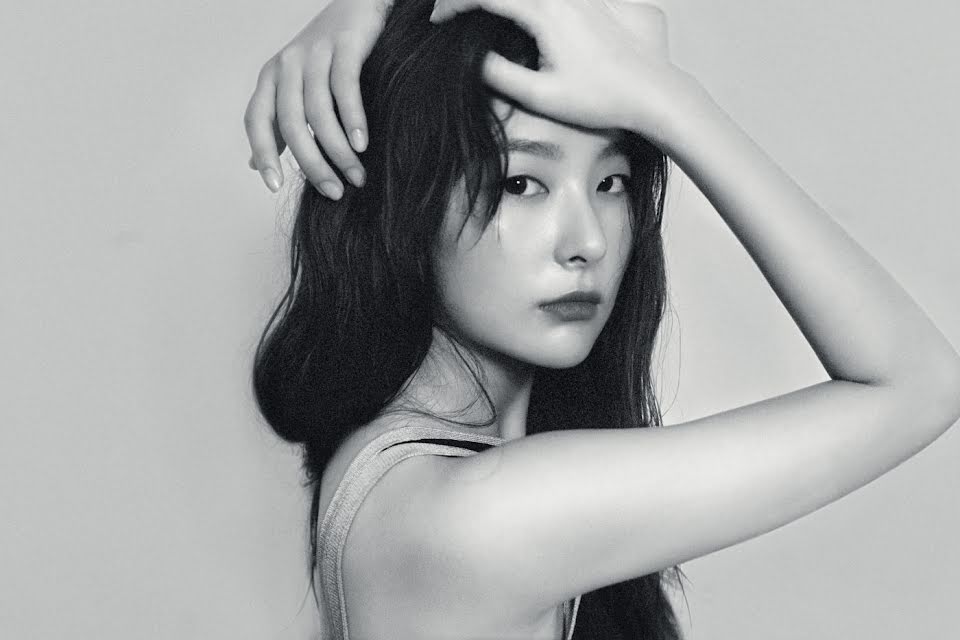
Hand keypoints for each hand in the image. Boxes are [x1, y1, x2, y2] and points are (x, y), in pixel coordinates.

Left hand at [244, 0, 393, 196]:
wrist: (359, 5)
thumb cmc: (328, 54)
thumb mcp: (295, 89)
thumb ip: (277, 126)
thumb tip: (253, 166)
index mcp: (270, 78)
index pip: (257, 121)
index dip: (263, 153)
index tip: (274, 187)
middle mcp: (287, 65)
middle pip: (291, 123)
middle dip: (312, 163)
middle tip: (334, 192)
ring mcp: (314, 53)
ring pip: (319, 111)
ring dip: (338, 150)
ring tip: (356, 176)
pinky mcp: (344, 45)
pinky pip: (344, 87)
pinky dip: (353, 119)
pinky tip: (363, 144)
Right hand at [430, 0, 695, 145]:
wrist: (650, 91)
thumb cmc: (601, 98)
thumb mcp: (542, 97)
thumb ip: (501, 75)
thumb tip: (474, 60)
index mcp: (546, 13)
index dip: (452, 4)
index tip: (435, 22)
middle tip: (446, 10)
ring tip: (471, 10)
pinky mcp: (586, 0)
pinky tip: (507, 12)